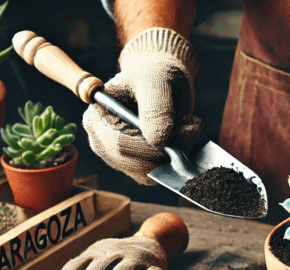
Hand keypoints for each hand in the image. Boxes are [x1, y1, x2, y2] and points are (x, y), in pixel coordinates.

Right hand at [83, 27, 200, 185]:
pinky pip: (160, 174)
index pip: (119, 145)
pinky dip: (178, 160)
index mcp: (97, 119)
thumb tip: (157, 141)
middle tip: (192, 124)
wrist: (163, 80)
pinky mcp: (139, 166)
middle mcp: (103, 143)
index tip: (184, 128)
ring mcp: (120, 158)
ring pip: (150, 173)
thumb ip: (156, 108)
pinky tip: (184, 137)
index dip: (151, 146)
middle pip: (134, 165)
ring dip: (176, 153)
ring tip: (187, 125)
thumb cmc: (154, 74)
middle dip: (168, 150)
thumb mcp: (156, 80)